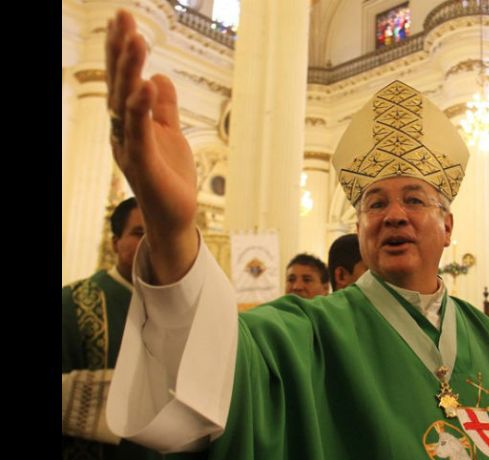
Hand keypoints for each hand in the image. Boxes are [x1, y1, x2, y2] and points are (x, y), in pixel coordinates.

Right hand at [106, 10, 197, 282]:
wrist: (176, 217)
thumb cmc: (171, 177)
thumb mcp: (171, 133)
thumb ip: (164, 107)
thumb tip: (157, 77)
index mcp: (129, 123)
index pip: (123, 80)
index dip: (122, 51)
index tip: (123, 19)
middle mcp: (123, 132)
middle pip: (119, 85)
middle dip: (121, 51)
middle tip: (123, 16)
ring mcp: (131, 148)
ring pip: (125, 104)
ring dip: (130, 71)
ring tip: (137, 40)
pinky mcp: (144, 165)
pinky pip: (140, 133)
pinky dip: (142, 109)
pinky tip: (146, 85)